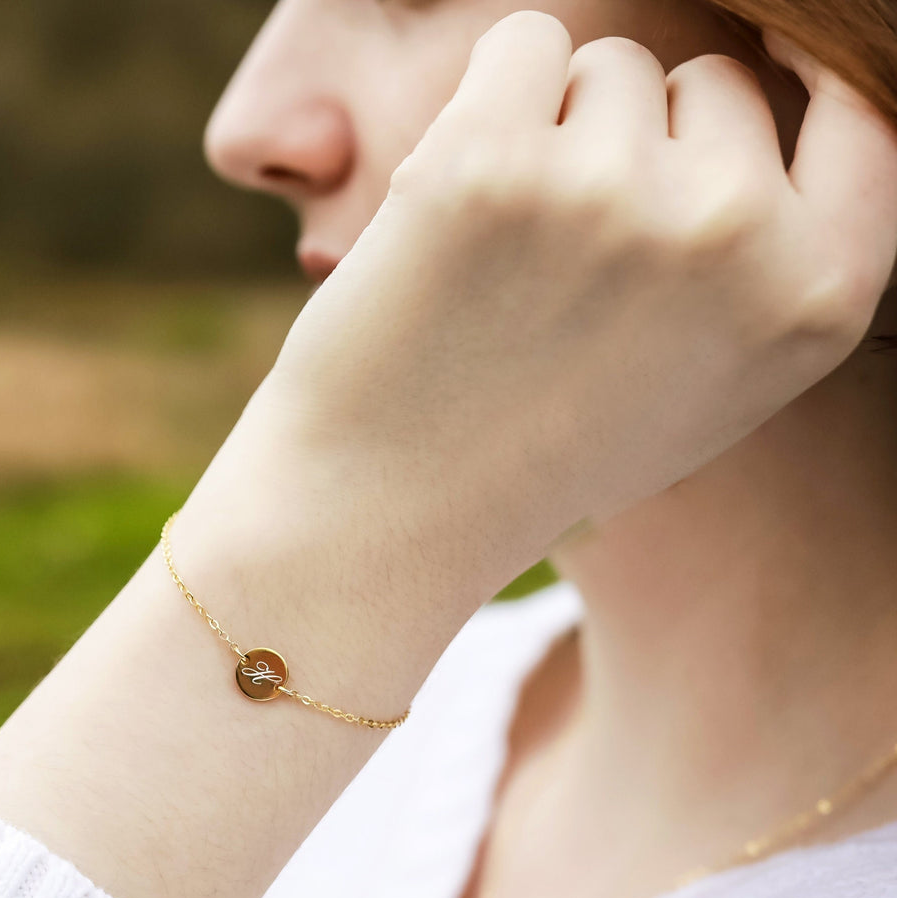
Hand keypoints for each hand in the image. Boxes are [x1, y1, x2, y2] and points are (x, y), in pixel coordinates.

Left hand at [252, 10, 896, 600]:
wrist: (399, 501)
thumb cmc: (544, 446)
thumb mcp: (710, 383)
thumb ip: (765, 258)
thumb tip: (770, 90)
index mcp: (812, 300)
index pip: (862, 121)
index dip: (805, 81)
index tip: (763, 62)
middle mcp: (732, 237)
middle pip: (712, 82)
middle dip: (646, 140)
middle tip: (573, 258)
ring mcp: (611, 193)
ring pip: (607, 66)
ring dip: (559, 133)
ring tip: (509, 259)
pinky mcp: (490, 162)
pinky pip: (521, 44)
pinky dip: (488, 106)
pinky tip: (458, 212)